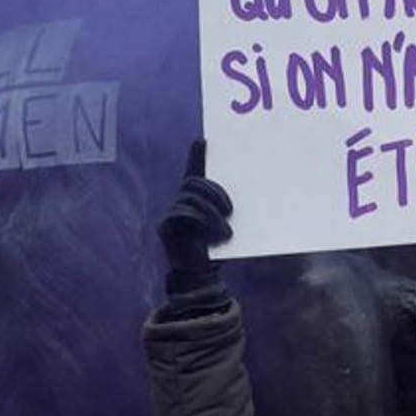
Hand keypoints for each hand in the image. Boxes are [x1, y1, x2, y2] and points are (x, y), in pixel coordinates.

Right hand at [159, 139, 233, 278]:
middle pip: (193, 183)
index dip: (196, 157)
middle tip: (231, 210)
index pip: (194, 173)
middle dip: (215, 192)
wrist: (202, 275)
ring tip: (227, 231)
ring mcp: (171, 214)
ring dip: (212, 212)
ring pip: (189, 198)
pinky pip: (182, 214)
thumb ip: (229, 211)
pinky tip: (218, 235)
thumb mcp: (228, 226)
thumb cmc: (217, 250)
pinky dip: (202, 221)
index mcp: (196, 200)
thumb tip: (251, 196)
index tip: (202, 140)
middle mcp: (180, 203)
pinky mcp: (165, 228)